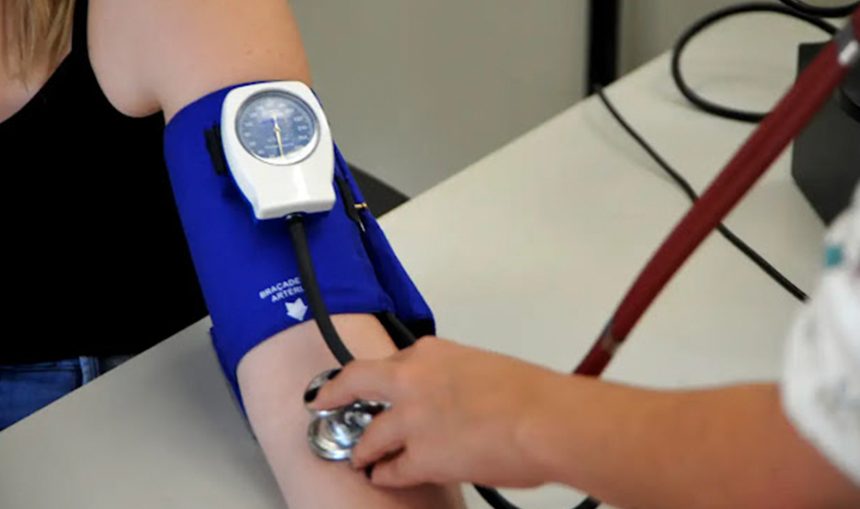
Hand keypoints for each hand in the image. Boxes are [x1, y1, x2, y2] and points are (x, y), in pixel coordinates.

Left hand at [308, 337, 565, 488]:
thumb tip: (452, 399)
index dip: (378, 376)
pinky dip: (385, 475)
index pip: (392, 363)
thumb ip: (456, 379)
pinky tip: (382, 478)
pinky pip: (390, 469)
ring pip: (370, 436)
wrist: (544, 420)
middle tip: (322, 400)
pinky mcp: (419, 457)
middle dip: (335, 393)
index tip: (365, 378)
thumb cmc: (531, 394)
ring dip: (364, 450)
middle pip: (356, 382)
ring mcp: (411, 419)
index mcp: (432, 353)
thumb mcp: (485, 367)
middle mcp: (412, 380)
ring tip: (359, 458)